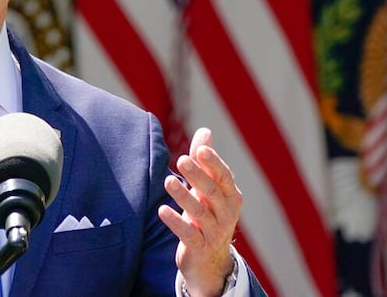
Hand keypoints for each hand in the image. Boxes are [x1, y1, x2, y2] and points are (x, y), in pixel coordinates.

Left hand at [158, 128, 241, 296]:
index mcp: (230, 196)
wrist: (210, 260)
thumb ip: (205, 161)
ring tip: (168, 181)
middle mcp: (226, 213)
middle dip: (197, 175)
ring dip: (184, 196)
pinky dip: (176, 222)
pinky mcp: (200, 247)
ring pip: (200, 212)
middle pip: (212, 192)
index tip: (199, 149)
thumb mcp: (208, 188)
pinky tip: (162, 210)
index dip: (213, 162)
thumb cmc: (208, 214)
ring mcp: (214, 232)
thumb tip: (205, 131)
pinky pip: (189, 234)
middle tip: (181, 160)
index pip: (223, 176)